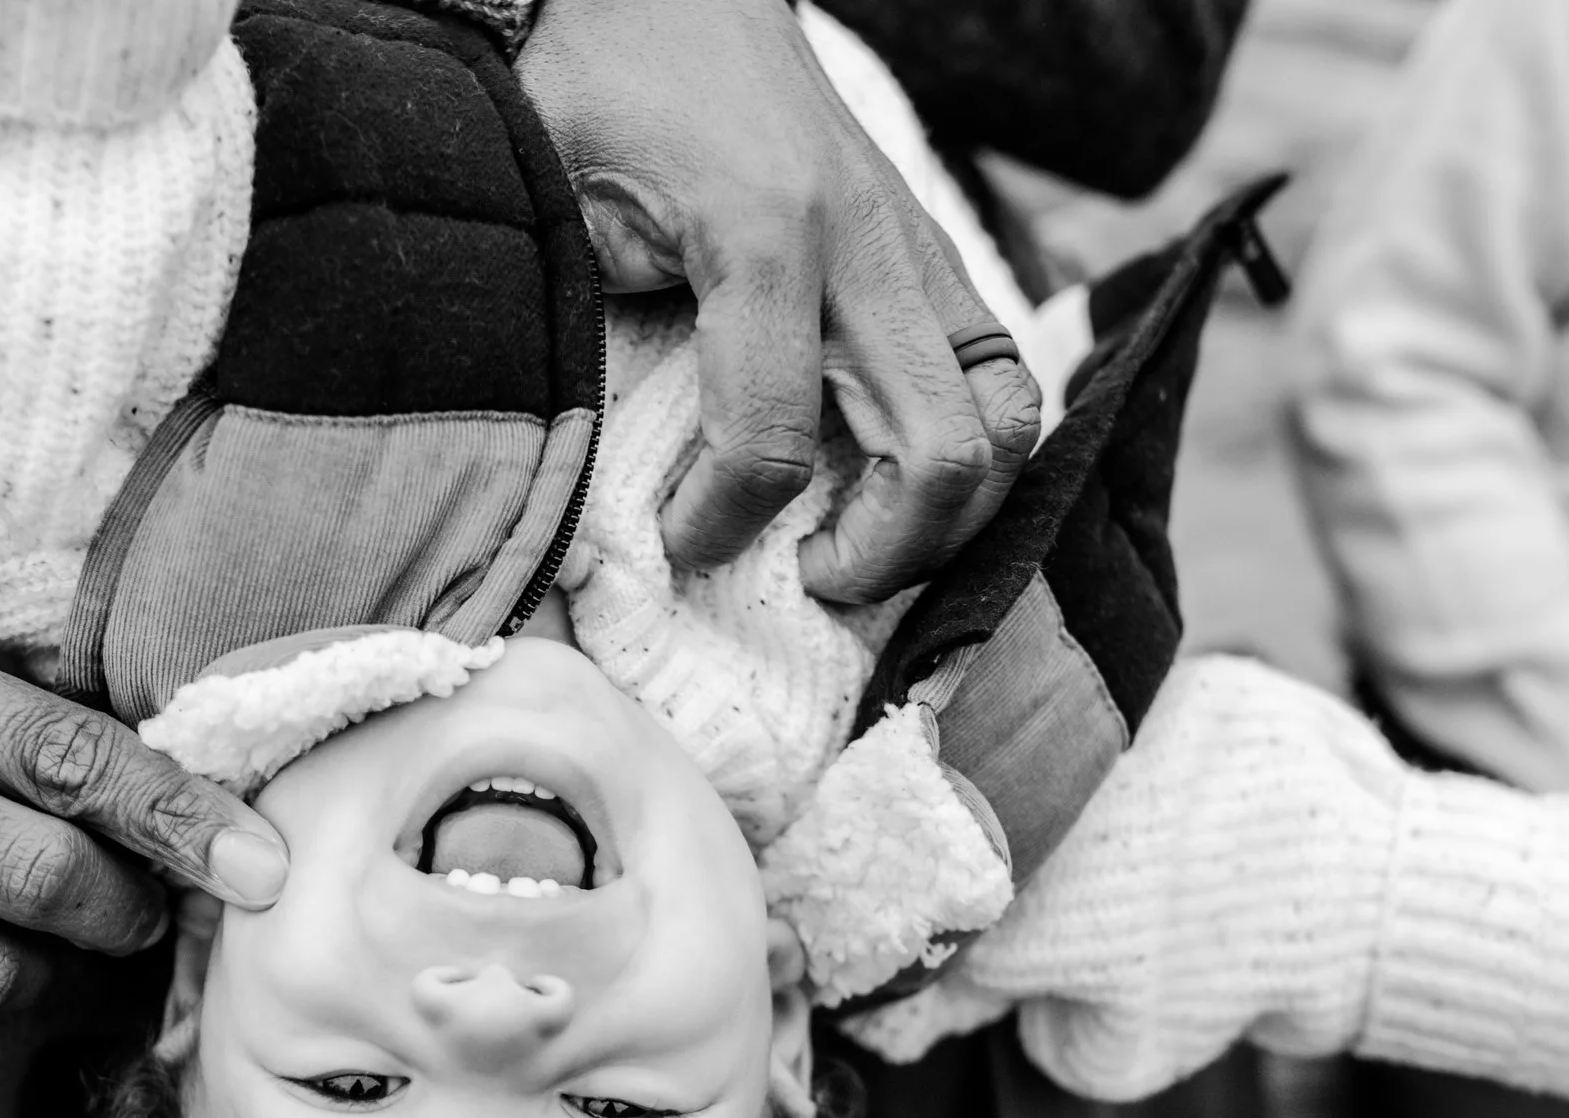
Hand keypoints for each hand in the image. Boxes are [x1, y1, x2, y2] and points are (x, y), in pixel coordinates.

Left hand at [518, 0, 1041, 602]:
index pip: (766, 444)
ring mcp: (916, 243)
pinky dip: (970, 447)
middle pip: (943, 452)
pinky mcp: (934, 247)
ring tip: (862, 537)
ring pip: (1010, 415)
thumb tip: (608, 481)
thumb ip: (590, 337)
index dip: (720, 526)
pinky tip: (892, 476)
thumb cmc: (593, 91)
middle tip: (810, 575)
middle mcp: (864, 245)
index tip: (679, 546)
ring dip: (950, 511)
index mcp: (760, 238)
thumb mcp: (558, 210)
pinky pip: (1001, 370)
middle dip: (884, 552)